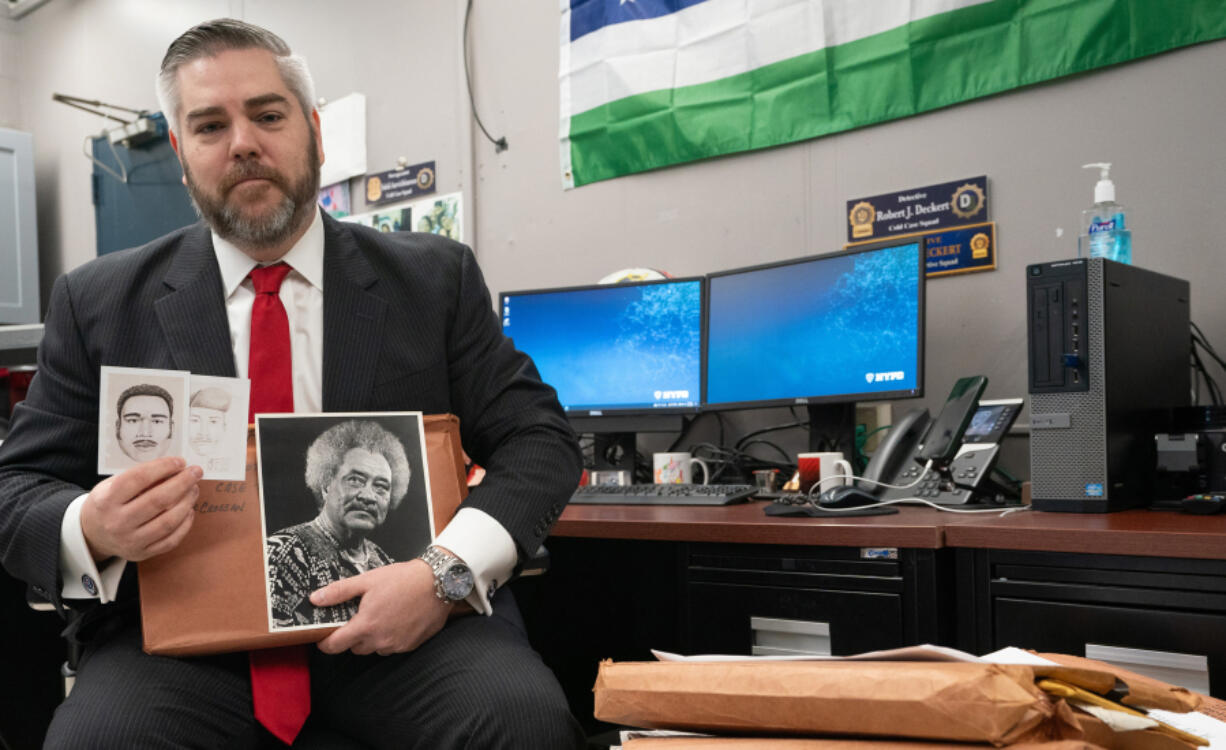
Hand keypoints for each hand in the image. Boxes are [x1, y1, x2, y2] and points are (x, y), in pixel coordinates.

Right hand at [80, 457, 201, 561]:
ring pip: (168, 521)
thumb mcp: (112, 485)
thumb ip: (139, 477)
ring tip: (194, 489)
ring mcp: (130, 540)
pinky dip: (185, 524)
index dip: (163, 467)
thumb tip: (175, 469)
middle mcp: (117, 522)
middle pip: (158, 500)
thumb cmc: (108, 503)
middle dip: (182, 483)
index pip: (139, 479)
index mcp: (106, 500)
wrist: (92, 534)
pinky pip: (171, 540)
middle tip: (196, 472)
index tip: (180, 461)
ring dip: (187, 502)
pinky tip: (189, 510)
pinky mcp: (141, 553)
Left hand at [311, 560, 451, 655]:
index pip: (335, 646)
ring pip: (374, 649)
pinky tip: (395, 620)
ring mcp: (396, 645)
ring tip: (379, 616)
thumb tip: (316, 599)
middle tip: (357, 617)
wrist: (439, 583)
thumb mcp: (368, 580)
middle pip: (354, 648)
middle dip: (351, 636)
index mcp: (365, 625)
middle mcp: (380, 641)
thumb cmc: (404, 579)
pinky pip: (392, 647)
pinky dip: (389, 638)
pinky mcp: (411, 645)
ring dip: (371, 638)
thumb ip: (339, 591)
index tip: (324, 637)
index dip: (325, 643)